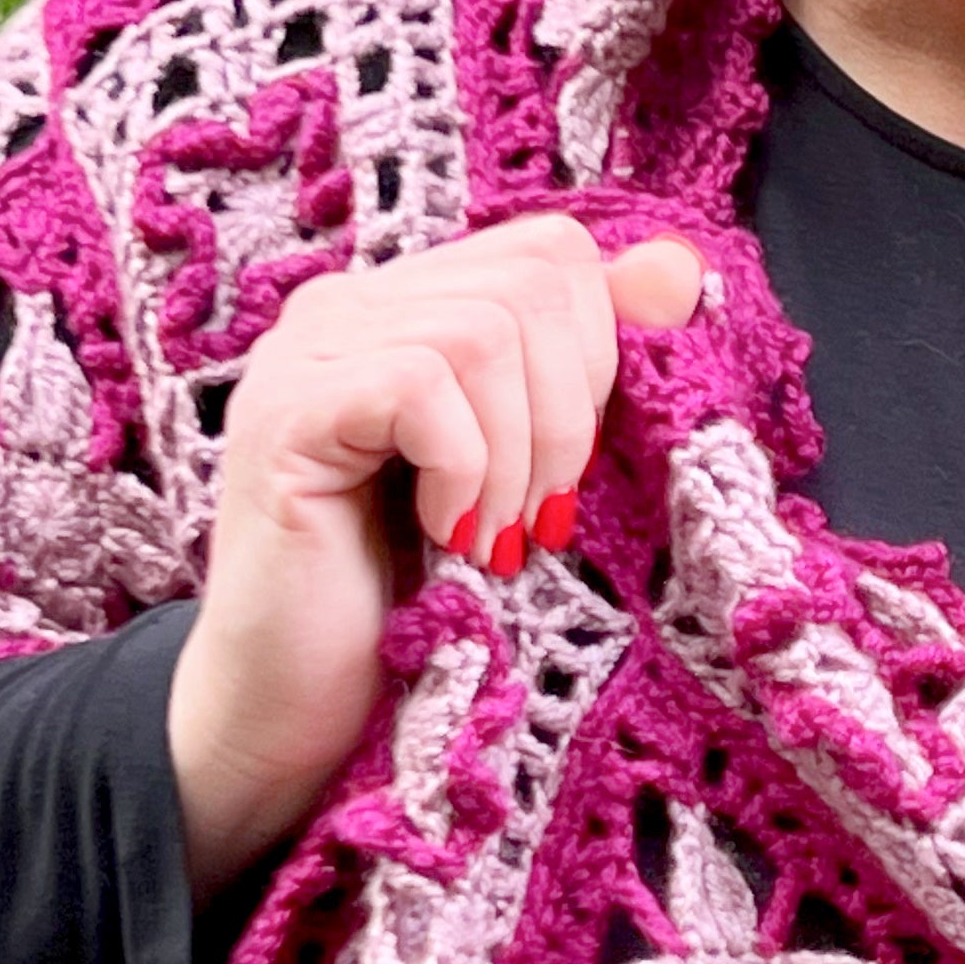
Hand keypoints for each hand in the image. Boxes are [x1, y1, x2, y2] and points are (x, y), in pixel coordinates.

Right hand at [165, 215, 703, 895]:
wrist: (296, 711)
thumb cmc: (417, 599)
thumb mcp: (528, 471)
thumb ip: (586, 368)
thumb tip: (678, 270)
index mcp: (411, 306)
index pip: (551, 252)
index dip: (598, 351)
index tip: (570, 464)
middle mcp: (348, 307)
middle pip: (528, 285)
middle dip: (568, 413)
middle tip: (540, 517)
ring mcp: (305, 352)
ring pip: (481, 333)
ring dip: (516, 455)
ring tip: (493, 536)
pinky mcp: (286, 413)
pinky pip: (419, 386)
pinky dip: (462, 472)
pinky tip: (442, 535)